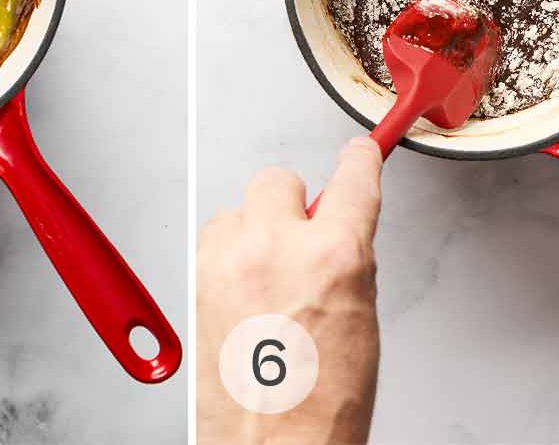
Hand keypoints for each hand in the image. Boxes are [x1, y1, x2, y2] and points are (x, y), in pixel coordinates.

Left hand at [197, 138, 382, 444]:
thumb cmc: (320, 405)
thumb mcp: (360, 320)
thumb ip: (345, 261)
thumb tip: (334, 234)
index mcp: (333, 256)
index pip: (352, 179)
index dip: (359, 161)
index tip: (359, 153)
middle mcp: (276, 247)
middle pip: (279, 179)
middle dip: (292, 204)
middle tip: (300, 239)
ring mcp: (229, 259)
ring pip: (240, 208)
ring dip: (254, 230)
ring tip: (267, 280)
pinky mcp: (198, 276)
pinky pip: (213, 237)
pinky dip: (227, 252)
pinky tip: (241, 290)